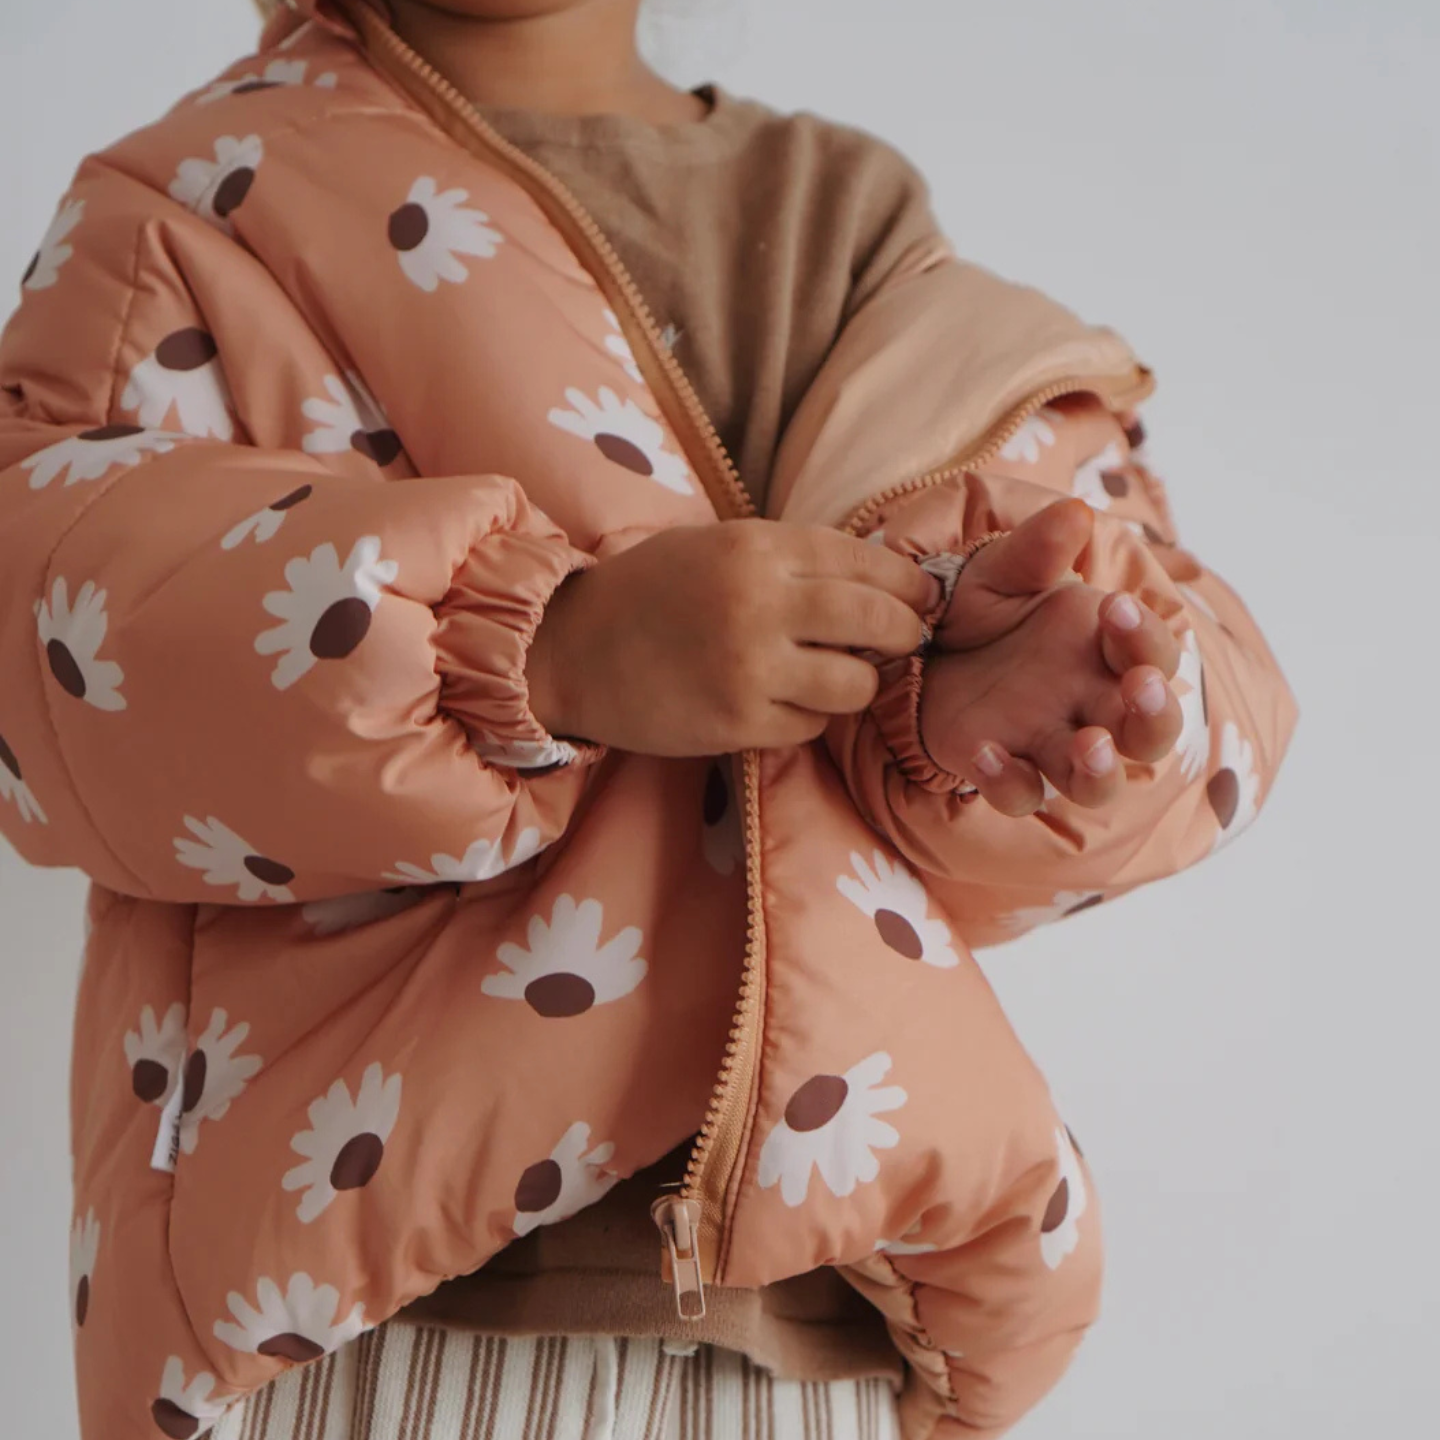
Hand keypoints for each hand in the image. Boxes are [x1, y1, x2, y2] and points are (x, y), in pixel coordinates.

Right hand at [527, 520, 940, 756]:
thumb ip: (790, 557)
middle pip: (877, 622)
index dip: (906, 583)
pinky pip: (810, 726)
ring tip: (834, 676)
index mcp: (756, 548)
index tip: (923, 597)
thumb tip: (876, 577)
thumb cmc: (648, 590)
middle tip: (905, 641)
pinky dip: (808, 717)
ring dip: (856, 683)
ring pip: (854, 685)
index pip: (864, 561)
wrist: (573, 648)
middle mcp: (759, 604)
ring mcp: (749, 668)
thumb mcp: (718, 546)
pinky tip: (782, 702)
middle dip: (905, 634)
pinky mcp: (737, 723)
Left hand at [921, 499, 1181, 813]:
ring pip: (1100, 782)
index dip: (1146, 636)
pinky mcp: (1001, 769)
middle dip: (1155, 714)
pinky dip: (1009, 781)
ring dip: (1103, 771)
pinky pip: (1021, 793)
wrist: (920, 646)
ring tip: (1088, 747)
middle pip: (1151, 731)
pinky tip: (985, 751)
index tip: (1116, 608)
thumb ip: (1037, 550)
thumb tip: (1074, 511)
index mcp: (1105, 651)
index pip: (1154, 652)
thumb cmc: (983, 608)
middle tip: (1139, 688)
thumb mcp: (1001, 570)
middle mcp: (1090, 703)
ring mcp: (1048, 742)